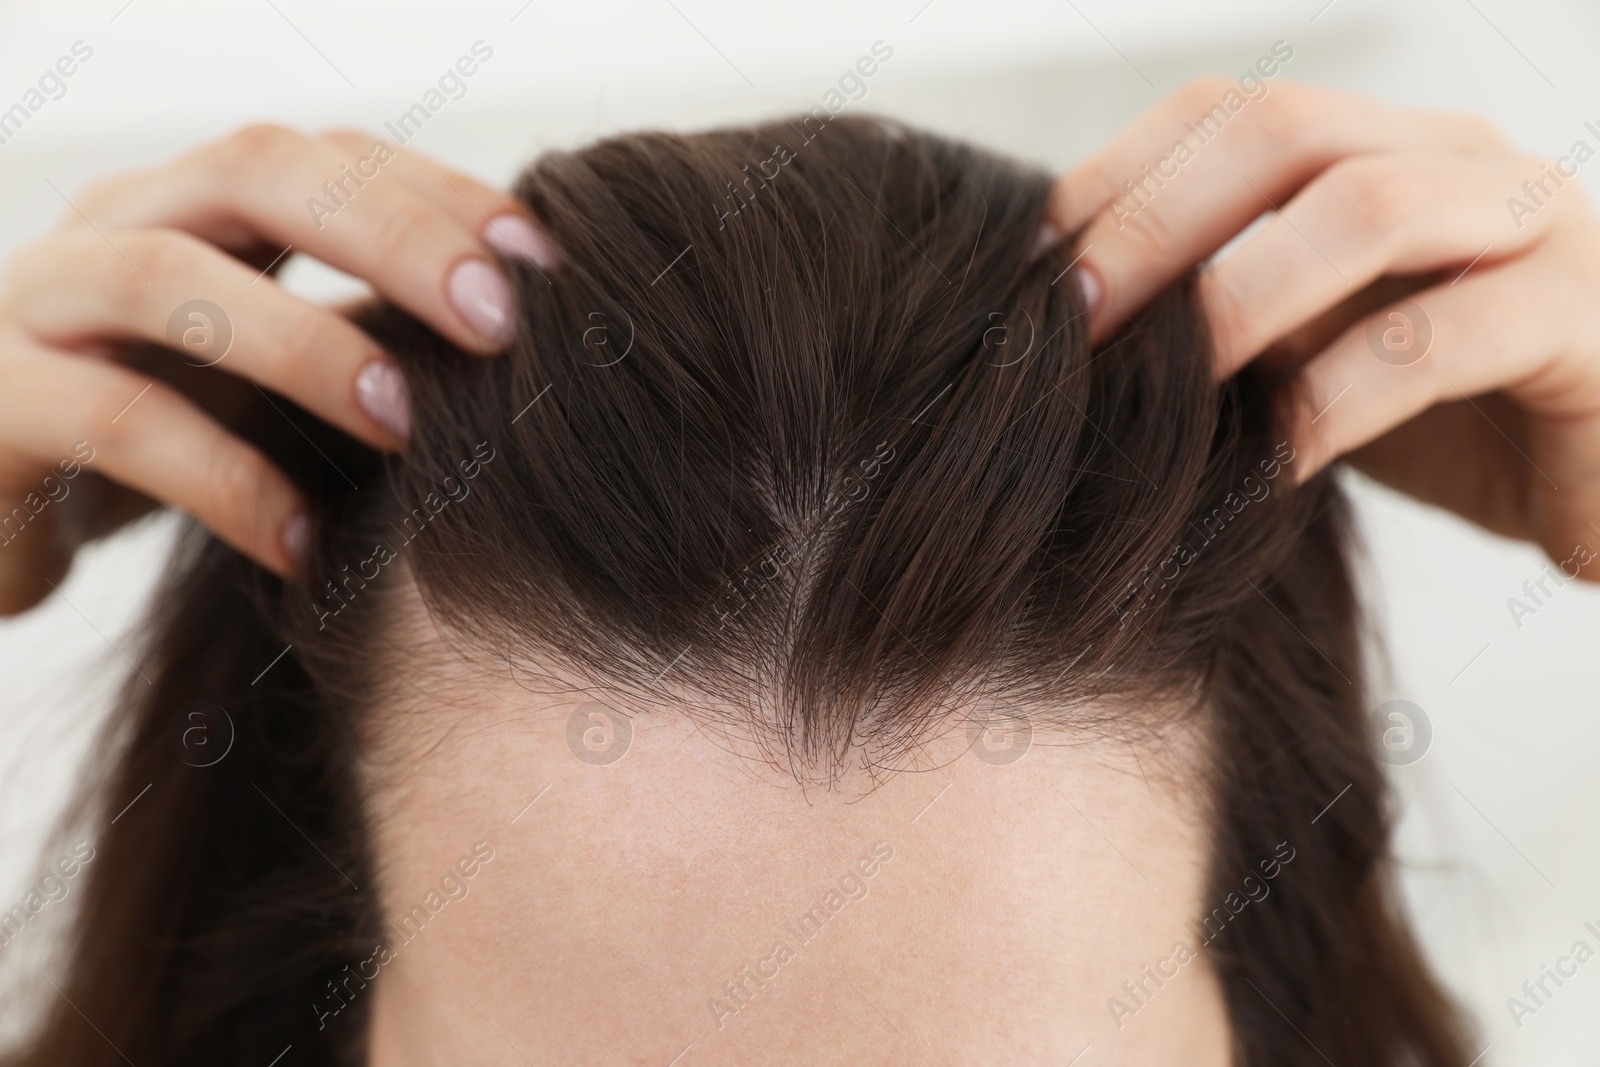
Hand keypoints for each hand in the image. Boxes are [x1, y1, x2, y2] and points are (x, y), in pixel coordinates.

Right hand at [0, 124, 559, 613]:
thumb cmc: (160, 426)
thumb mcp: (264, 368)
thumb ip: (360, 332)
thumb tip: (527, 340)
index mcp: (195, 203)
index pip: (330, 154)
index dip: (439, 193)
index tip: (544, 262)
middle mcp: (114, 223)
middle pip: (253, 172)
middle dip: (389, 236)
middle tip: (496, 321)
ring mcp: (37, 303)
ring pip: (167, 282)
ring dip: (305, 346)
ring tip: (408, 424)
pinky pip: (111, 422)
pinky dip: (226, 481)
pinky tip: (307, 545)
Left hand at [1047, 79, 1599, 577]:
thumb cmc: (1446, 418)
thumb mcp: (1312, 353)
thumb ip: (1228, 319)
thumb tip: (1070, 327)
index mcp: (1382, 146)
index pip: (1228, 112)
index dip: (1118, 177)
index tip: (1029, 270)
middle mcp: (1457, 159)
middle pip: (1285, 128)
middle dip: (1155, 221)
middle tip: (1071, 321)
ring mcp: (1531, 227)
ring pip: (1368, 209)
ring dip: (1238, 296)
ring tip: (1158, 384)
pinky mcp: (1585, 324)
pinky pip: (1441, 339)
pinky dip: (1333, 398)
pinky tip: (1266, 461)